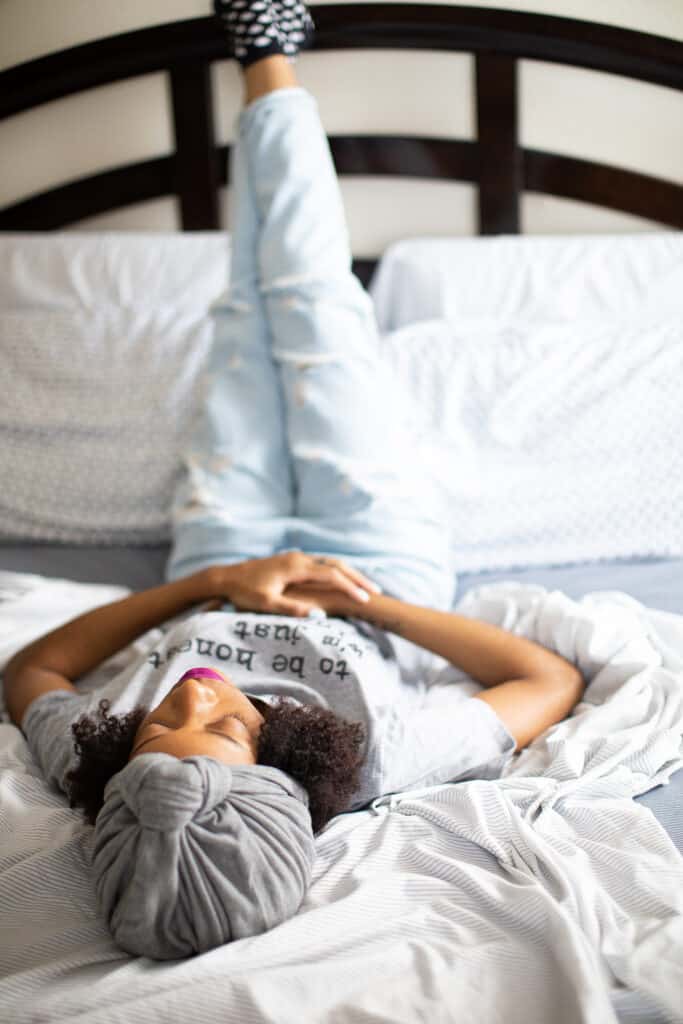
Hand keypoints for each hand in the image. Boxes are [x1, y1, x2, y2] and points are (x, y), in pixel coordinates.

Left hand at [202, 552, 380, 616]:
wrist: (226, 577)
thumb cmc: (244, 592)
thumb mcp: (266, 603)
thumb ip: (292, 608)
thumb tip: (318, 613)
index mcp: (296, 568)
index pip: (331, 576)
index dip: (350, 588)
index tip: (366, 600)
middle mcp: (300, 559)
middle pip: (336, 565)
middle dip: (357, 578)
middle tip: (377, 591)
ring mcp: (296, 558)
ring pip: (330, 563)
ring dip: (349, 574)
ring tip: (365, 587)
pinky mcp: (293, 562)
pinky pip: (322, 564)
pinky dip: (337, 572)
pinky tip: (343, 582)